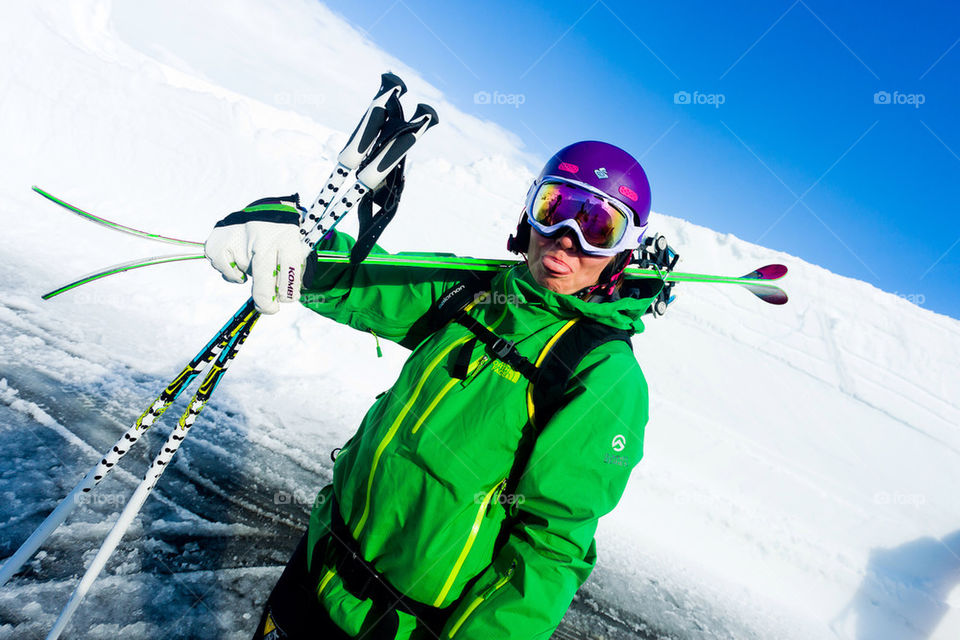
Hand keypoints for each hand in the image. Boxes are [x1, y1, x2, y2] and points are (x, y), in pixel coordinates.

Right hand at [204, 195, 309, 313]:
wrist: (265, 210)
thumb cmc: (282, 238)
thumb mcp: (295, 249)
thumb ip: (291, 272)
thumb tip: (282, 298)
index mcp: (286, 237)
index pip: (289, 267)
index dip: (288, 290)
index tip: (286, 300)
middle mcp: (262, 236)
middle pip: (263, 274)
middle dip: (266, 299)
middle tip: (269, 308)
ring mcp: (239, 236)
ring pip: (242, 272)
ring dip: (248, 276)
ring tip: (254, 263)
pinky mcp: (219, 239)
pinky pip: (224, 268)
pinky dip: (231, 272)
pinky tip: (238, 263)